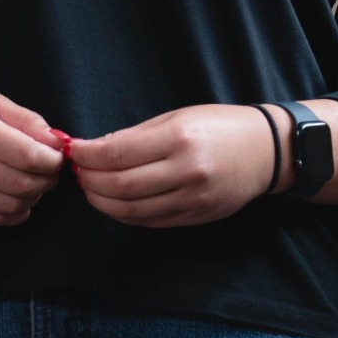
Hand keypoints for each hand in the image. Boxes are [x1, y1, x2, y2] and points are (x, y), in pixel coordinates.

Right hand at [0, 82, 64, 225]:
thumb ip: (23, 119)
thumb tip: (56, 141)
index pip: (25, 154)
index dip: (51, 159)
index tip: (59, 155)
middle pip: (19, 183)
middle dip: (47, 180)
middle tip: (52, 170)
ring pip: (8, 204)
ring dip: (33, 198)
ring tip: (36, 183)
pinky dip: (14, 213)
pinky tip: (21, 200)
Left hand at [68, 104, 272, 227]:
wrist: (264, 151)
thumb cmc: (218, 125)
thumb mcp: (177, 116)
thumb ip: (136, 134)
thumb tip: (96, 148)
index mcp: (179, 138)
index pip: (118, 153)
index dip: (88, 156)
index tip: (72, 150)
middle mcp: (186, 171)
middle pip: (121, 186)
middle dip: (90, 180)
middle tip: (75, 171)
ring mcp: (192, 199)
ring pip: (132, 210)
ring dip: (102, 201)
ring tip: (89, 188)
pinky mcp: (196, 218)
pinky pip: (150, 222)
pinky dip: (124, 214)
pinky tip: (112, 202)